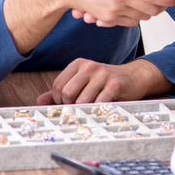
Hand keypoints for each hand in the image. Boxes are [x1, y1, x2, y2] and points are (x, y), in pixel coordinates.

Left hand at [37, 58, 168, 104]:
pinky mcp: (116, 83)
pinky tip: (101, 110)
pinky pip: (99, 103)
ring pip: (82, 100)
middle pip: (67, 93)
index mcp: (78, 64)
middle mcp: (89, 66)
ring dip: (85, 110)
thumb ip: (61, 90)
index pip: (58, 86)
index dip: (59, 101)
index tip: (68, 106)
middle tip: (79, 110)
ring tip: (91, 110)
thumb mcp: (83, 82)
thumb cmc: (106, 82)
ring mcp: (103, 74)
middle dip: (71, 106)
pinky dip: (98, 111)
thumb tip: (40, 102)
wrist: (134, 78)